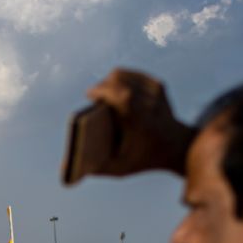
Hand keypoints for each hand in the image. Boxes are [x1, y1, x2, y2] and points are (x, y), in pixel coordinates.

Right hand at [69, 68, 191, 178]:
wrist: (176, 147)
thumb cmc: (142, 158)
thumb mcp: (119, 168)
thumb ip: (93, 169)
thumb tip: (65, 168)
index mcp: (140, 120)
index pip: (122, 94)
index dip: (102, 90)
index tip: (90, 94)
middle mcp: (149, 102)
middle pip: (118, 79)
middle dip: (101, 86)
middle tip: (94, 97)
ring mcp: (155, 91)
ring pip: (122, 73)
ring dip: (108, 82)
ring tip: (103, 95)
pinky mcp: (157, 84)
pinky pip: (130, 74)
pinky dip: (119, 80)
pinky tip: (115, 90)